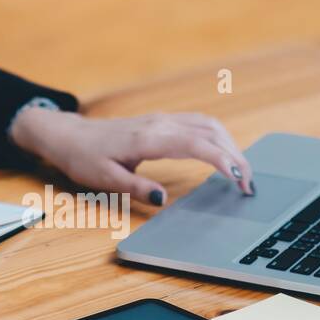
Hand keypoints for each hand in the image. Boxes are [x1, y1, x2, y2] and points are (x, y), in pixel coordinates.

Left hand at [10, 108, 253, 204]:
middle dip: (236, 156)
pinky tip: (225, 155)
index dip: (223, 160)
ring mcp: (163, 120)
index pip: (197, 145)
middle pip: (211, 132)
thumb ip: (135, 188)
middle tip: (250, 184)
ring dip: (231, 145)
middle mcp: (161, 124)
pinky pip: (199, 124)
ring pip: (209, 125)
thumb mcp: (104, 179)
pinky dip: (219, 139)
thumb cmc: (84, 157)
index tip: (240, 179)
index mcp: (149, 138)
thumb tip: (162, 199)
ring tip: (244, 173)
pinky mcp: (163, 122)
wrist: (68, 135)